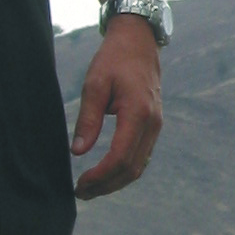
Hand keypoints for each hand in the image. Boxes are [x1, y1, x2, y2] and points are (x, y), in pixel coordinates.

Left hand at [70, 16, 162, 199]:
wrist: (138, 42)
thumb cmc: (114, 60)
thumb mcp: (94, 84)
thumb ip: (88, 119)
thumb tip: (78, 151)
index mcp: (138, 113)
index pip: (120, 157)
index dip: (100, 176)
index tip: (80, 184)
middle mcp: (152, 123)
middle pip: (132, 169)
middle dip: (106, 185)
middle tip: (81, 192)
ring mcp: (156, 126)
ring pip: (139, 166)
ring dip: (115, 182)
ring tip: (91, 188)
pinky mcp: (153, 125)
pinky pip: (142, 156)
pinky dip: (124, 170)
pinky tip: (106, 174)